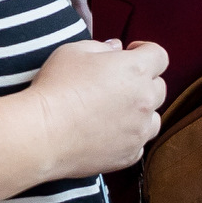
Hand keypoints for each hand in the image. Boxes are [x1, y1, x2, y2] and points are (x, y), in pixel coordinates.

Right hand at [28, 38, 167, 177]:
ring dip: (141, 112)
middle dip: (143, 81)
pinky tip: (108, 133)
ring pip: (154, 119)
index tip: (132, 52)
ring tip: (117, 112)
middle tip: (119, 83)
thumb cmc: (55, 87)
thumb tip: (116, 48)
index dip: (146, 51)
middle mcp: (144, 100)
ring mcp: (139, 131)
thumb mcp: (73, 52)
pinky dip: (129, 138)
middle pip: (159, 87)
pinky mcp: (129, 155)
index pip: (159, 55)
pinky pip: (139, 144)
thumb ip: (101, 47)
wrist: (43, 133)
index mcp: (136, 70)